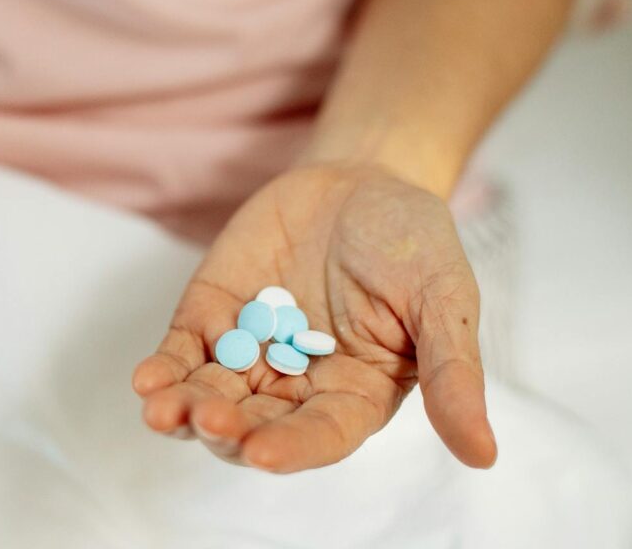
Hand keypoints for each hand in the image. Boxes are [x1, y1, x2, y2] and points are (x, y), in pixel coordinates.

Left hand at [132, 164, 495, 471]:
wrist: (362, 177)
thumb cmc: (414, 241)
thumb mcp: (444, 299)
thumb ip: (454, 373)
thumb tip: (484, 455)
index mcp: (354, 394)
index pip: (320, 437)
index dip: (289, 449)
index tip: (259, 453)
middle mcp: (297, 386)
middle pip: (254, 425)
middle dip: (226, 428)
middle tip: (206, 418)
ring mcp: (251, 352)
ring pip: (210, 396)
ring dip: (183, 408)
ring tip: (162, 407)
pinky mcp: (213, 315)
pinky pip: (183, 352)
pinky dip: (163, 367)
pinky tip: (147, 379)